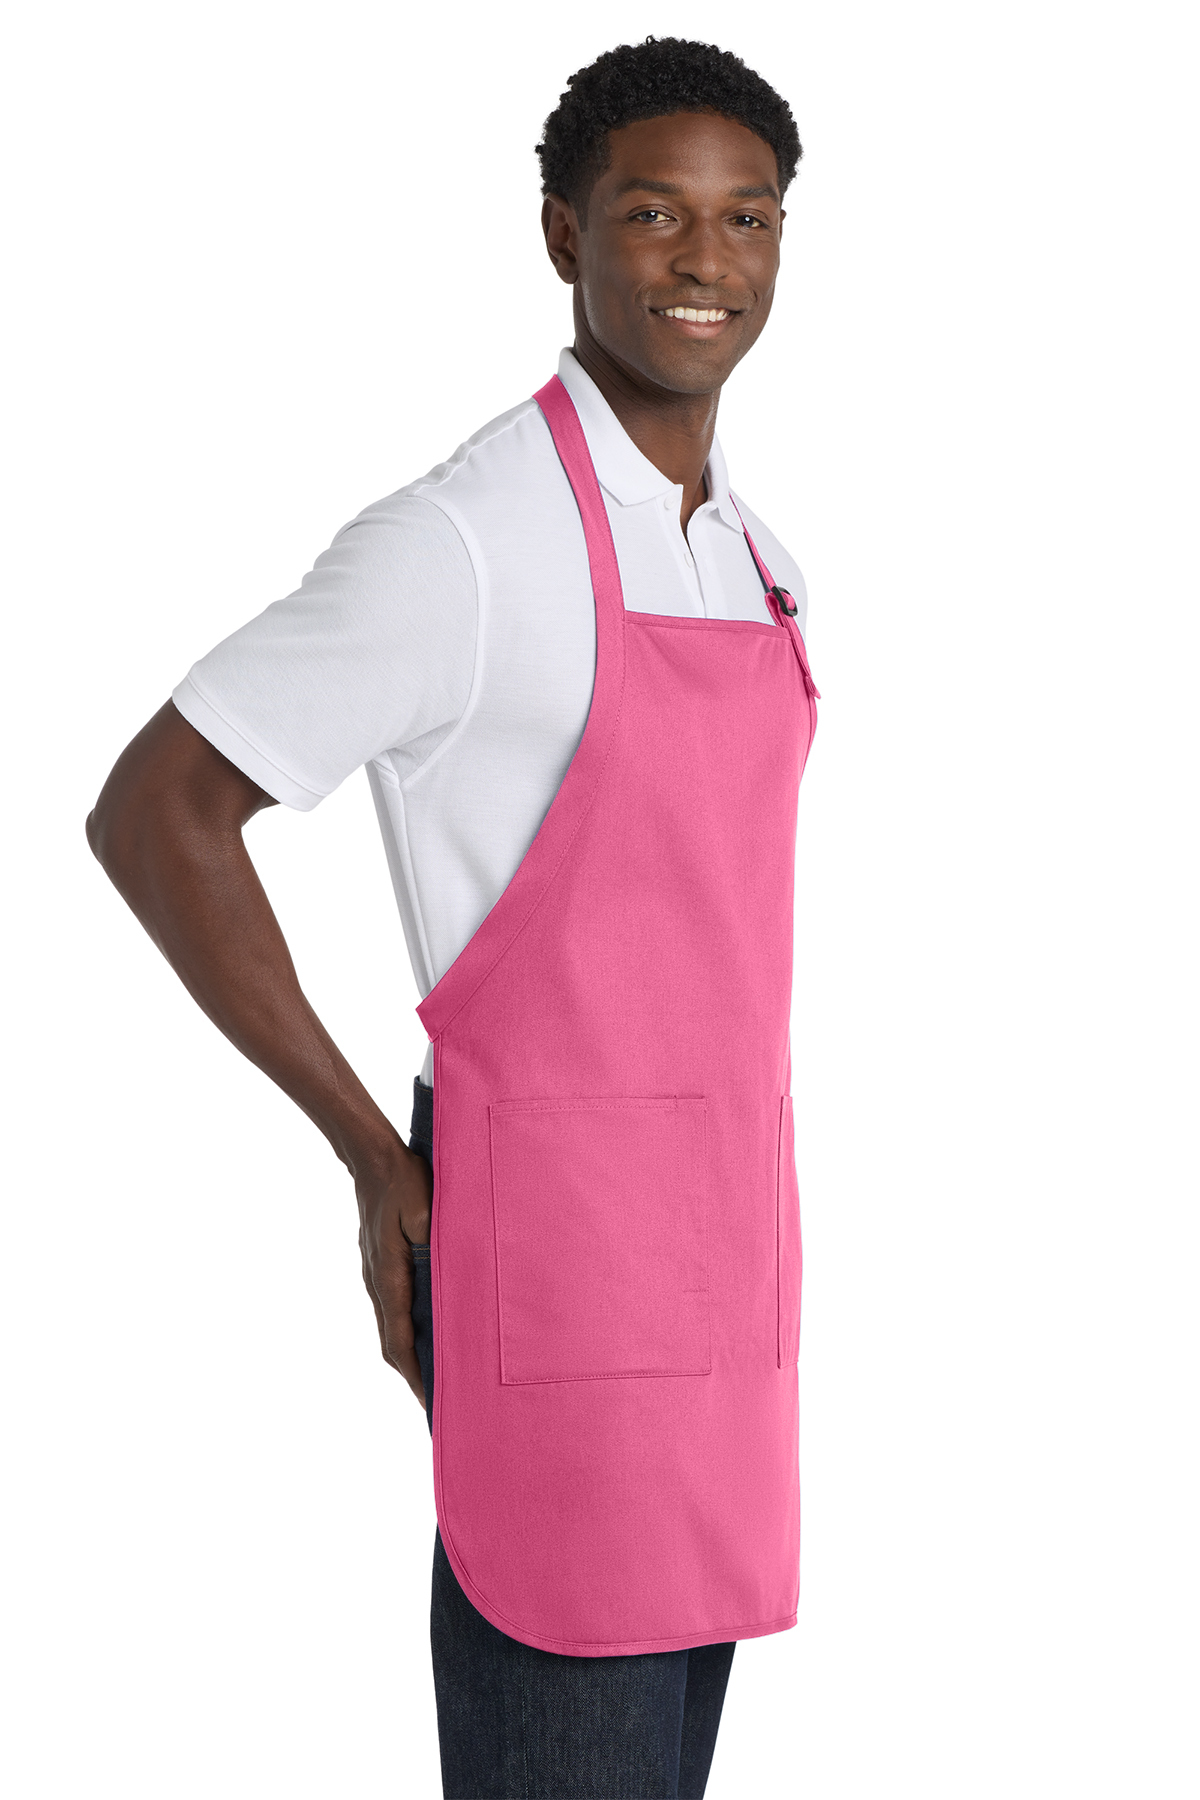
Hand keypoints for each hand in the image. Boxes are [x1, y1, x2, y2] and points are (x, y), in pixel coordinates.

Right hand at [356, 1144, 432, 1404]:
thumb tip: (447, 1277)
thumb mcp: (426, 1210)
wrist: (373, 1158)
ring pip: (393, 1328)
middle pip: (393, 1344)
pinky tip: (430, 1329)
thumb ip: (435, 1244)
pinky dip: (409, 1329)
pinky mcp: (381, 1265)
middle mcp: (378, 1284)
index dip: (416, 1376)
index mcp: (388, 1278)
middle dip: (415, 1376)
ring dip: (412, 1354)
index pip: (400, 1342)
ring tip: (440, 1373)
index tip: (433, 1401)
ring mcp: (376, 1275)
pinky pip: (394, 1308)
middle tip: (442, 1400)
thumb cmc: (404, 1182)